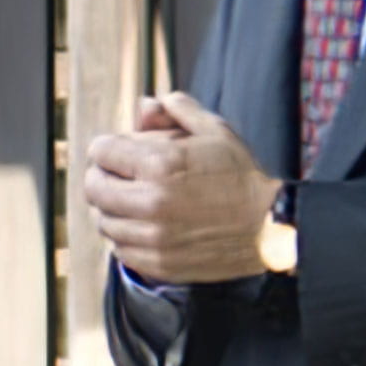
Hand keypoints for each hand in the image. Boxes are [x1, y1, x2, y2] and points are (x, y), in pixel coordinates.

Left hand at [82, 92, 277, 285]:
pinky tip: (143, 227)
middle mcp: (150, 202)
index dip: (107, 147)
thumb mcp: (215, 131)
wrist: (269, 228)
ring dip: (113, 210)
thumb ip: (178, 111)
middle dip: (103, 177)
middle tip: (117, 177)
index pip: (101, 151)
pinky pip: (121, 250)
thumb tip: (148, 103)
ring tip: (132, 203)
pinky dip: (125, 237)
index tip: (115, 152)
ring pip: (104, 221)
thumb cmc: (243, 177)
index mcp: (160, 164)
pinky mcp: (158, 263)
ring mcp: (152, 237)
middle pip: (95, 188)